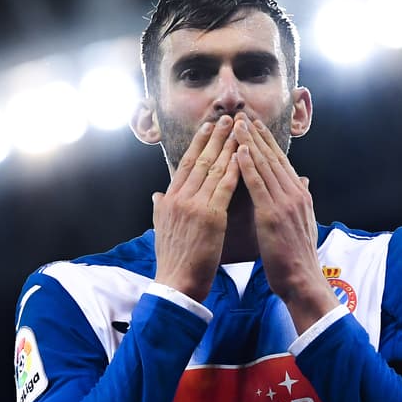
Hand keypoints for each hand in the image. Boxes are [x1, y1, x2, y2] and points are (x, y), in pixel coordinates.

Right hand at [152, 115, 239, 302]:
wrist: (176, 283)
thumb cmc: (173, 260)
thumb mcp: (161, 229)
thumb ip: (160, 208)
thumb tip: (157, 194)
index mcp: (169, 199)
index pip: (186, 165)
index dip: (199, 144)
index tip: (208, 127)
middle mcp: (180, 198)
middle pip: (201, 160)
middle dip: (215, 137)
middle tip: (228, 118)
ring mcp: (194, 205)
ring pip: (214, 169)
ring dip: (228, 147)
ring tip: (239, 130)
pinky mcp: (210, 217)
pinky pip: (224, 188)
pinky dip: (234, 170)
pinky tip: (244, 156)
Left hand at [233, 115, 338, 331]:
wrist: (302, 279)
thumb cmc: (298, 257)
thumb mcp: (304, 223)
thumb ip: (302, 199)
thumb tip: (305, 182)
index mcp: (300, 195)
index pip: (281, 162)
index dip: (267, 142)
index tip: (255, 126)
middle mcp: (295, 194)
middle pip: (273, 158)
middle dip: (257, 135)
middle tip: (242, 115)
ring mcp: (285, 203)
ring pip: (265, 166)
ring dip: (249, 143)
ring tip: (237, 125)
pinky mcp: (273, 214)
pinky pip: (259, 185)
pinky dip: (249, 166)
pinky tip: (239, 151)